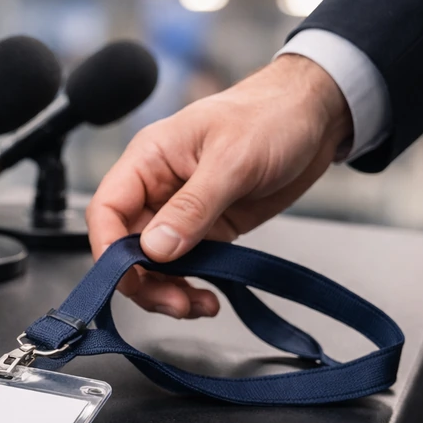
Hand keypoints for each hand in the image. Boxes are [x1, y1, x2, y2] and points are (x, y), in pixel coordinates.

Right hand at [86, 54, 352, 318]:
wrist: (315, 116)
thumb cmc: (271, 116)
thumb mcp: (232, 160)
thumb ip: (192, 207)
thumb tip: (155, 249)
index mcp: (148, 160)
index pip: (107, 210)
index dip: (108, 248)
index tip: (128, 278)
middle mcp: (157, 188)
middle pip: (125, 247)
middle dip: (143, 280)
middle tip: (173, 303)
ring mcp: (181, 212)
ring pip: (154, 264)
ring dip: (168, 291)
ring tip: (196, 306)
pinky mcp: (208, 229)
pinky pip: (187, 267)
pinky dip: (192, 288)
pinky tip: (209, 299)